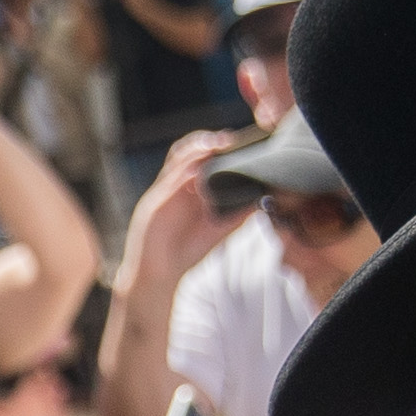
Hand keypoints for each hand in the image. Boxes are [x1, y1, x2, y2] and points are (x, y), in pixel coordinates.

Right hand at [117, 128, 248, 295]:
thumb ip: (236, 215)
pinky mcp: (153, 208)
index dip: (214, 146)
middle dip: (205, 142)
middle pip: (185, 153)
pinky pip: (168, 186)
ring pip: (176, 163)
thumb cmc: (185, 253)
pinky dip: (183, 177)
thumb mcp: (216, 230)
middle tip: (228, 138)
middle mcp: (172, 188)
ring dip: (195, 152)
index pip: (198, 157)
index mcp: (186, 189)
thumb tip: (262, 201)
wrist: (158, 276)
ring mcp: (161, 195)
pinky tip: (198, 173)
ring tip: (216, 144)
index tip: (236, 140)